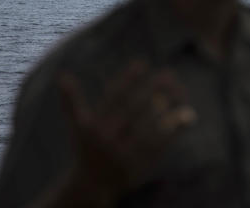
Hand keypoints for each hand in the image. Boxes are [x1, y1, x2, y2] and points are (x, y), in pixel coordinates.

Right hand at [56, 60, 195, 204]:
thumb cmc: (86, 149)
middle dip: (151, 91)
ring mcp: (123, 154)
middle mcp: (106, 140)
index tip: (142, 63)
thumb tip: (61, 75)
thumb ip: (72, 102)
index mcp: (93, 128)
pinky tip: (187, 116)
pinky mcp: (138, 166)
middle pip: (133, 111)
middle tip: (168, 74)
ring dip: (168, 110)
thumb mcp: (78, 126)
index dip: (127, 80)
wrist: (90, 186)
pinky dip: (174, 130)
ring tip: (182, 93)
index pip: (112, 99)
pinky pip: (160, 145)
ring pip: (149, 128)